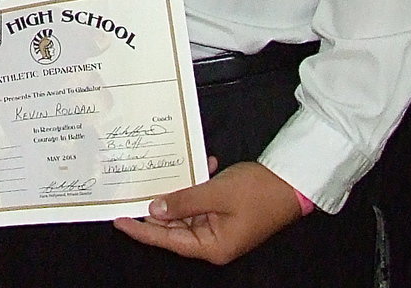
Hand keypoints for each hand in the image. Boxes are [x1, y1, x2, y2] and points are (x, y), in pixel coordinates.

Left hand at [113, 161, 302, 264]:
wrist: (292, 183)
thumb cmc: (258, 192)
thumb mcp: (217, 194)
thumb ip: (184, 201)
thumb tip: (154, 210)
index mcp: (212, 247)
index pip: (167, 240)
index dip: (142, 230)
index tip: (119, 220)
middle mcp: (213, 241)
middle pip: (175, 226)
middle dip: (156, 207)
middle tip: (132, 190)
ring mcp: (220, 226)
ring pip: (187, 210)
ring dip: (179, 191)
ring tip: (161, 173)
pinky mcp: (226, 211)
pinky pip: (203, 199)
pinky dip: (199, 183)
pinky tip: (203, 163)